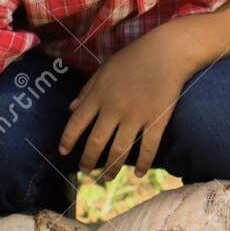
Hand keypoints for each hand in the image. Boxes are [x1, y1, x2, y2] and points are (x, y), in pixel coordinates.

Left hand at [59, 25, 196, 178]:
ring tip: (106, 178)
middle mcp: (114, 108)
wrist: (166, 52)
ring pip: (120, 151)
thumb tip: (71, 109)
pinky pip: (148, 148)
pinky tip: (137, 173)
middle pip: (96, 142)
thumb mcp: (104, 70)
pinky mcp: (157, 120)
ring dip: (111, 168)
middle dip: (88, 161)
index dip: (68, 140)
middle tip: (85, 172)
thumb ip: (87, 90)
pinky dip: (143, 163)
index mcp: (98, 95)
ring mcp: (136, 116)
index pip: (76, 123)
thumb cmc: (133, 58)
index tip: (63, 152)